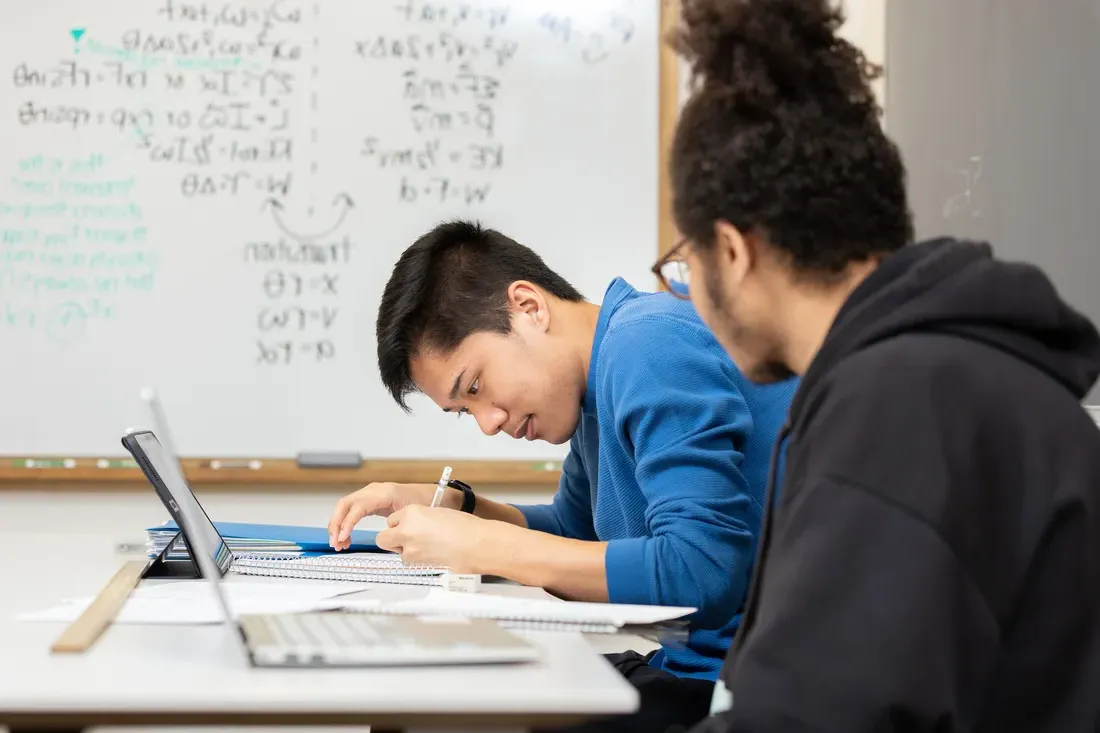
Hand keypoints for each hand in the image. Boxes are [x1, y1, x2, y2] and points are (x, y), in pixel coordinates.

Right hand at [328, 482, 445, 549]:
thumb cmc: (422, 502)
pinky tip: (346, 538)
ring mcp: (368, 494)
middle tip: (335, 542)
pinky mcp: (368, 501)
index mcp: (383, 492)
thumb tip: (384, 535)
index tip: (343, 537)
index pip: (358, 506)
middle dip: (336, 524)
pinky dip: (345, 525)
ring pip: (344, 508)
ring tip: (339, 544)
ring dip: (338, 526)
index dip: (348, 522)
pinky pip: (350, 511)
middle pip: (344, 504)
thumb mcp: (411, 512)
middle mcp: (372, 491)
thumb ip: (397, 522)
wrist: (428, 494)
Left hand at [376, 505, 508, 573]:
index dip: (401, 524)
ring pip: (396, 552)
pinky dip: (417, 560)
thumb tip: (415, 527)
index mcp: (412, 511)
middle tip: (407, 540)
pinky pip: (409, 562)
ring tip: (428, 547)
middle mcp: (405, 528)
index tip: (410, 526)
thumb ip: (420, 520)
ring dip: (406, 550)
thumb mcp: (437, 513)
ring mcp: (408, 547)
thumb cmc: (465, 527)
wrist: (477, 543)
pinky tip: (433, 554)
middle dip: (392, 540)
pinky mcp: (416, 563)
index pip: (392, 520)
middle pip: (383, 538)